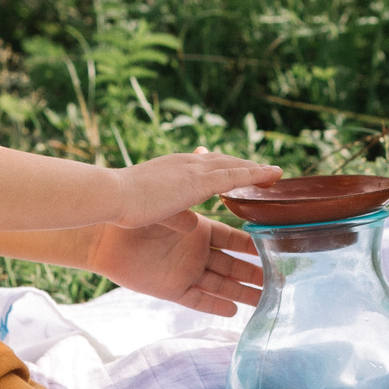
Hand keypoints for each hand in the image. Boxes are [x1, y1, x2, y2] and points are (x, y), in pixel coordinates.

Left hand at [88, 212, 264, 316]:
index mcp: (198, 229)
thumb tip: (209, 205)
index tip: (276, 248)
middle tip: (282, 281)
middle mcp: (195, 252)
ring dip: (242, 292)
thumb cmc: (136, 214)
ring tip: (265, 301)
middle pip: (232, 265)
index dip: (253, 245)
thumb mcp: (169, 207)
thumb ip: (190, 210)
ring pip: (221, 284)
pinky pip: (198, 300)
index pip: (233, 239)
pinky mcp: (170, 288)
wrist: (104, 235)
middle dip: (255, 273)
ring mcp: (184, 271)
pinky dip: (215, 306)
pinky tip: (234, 312)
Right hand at [111, 148, 281, 227]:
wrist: (112, 196)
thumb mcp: (154, 210)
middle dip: (244, 165)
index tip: (237, 168)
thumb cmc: (122, 205)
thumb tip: (193, 226)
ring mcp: (194, 171)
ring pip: (233, 166)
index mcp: (173, 169)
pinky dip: (255, 173)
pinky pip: (235, 175)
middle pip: (223, 161)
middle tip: (265, 170)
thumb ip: (177, 216)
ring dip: (255, 169)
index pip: (204, 165)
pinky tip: (272, 175)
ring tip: (276, 173)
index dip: (223, 166)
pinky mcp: (199, 181)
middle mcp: (187, 164)